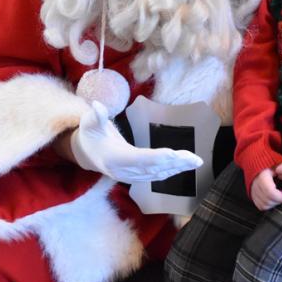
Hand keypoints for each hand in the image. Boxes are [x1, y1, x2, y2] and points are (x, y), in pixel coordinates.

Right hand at [69, 101, 202, 183]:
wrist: (86, 153)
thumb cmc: (90, 134)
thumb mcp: (89, 123)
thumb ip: (95, 115)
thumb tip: (98, 105)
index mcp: (113, 158)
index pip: (138, 159)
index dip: (155, 157)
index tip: (173, 154)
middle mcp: (123, 171)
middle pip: (152, 168)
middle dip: (174, 163)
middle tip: (194, 159)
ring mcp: (130, 176)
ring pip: (157, 174)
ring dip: (178, 168)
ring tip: (195, 162)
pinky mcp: (136, 176)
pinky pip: (156, 176)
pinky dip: (171, 171)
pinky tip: (184, 166)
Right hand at [250, 168, 281, 211]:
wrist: (258, 167)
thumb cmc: (270, 166)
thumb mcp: (277, 166)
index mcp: (262, 177)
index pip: (271, 192)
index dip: (281, 197)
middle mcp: (255, 185)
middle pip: (268, 200)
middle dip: (280, 200)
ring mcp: (253, 192)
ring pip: (265, 205)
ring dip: (275, 202)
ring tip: (280, 194)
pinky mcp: (253, 197)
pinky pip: (262, 206)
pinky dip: (270, 205)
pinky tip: (274, 198)